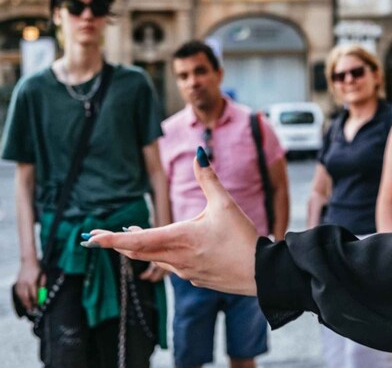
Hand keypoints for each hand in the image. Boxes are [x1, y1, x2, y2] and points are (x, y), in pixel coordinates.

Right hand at [15, 258, 42, 310]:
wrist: (28, 260)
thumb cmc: (37, 268)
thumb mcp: (43, 275)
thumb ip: (42, 285)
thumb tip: (42, 293)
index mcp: (32, 282)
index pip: (34, 294)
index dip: (36, 301)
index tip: (38, 305)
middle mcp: (24, 283)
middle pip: (26, 297)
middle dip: (29, 305)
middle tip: (32, 310)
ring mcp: (19, 283)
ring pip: (21, 296)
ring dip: (24, 303)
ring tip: (27, 308)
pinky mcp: (17, 282)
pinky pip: (18, 292)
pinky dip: (20, 298)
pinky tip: (23, 301)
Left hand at [89, 157, 258, 294]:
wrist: (261, 273)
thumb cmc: (243, 237)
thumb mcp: (225, 204)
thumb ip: (208, 178)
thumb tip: (198, 152)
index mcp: (181, 238)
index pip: (137, 241)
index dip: (111, 240)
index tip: (91, 237)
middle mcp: (177, 258)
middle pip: (138, 252)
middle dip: (117, 243)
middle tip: (97, 237)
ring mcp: (185, 272)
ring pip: (153, 259)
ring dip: (138, 249)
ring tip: (129, 238)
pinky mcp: (194, 279)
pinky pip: (170, 266)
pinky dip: (158, 256)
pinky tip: (165, 250)